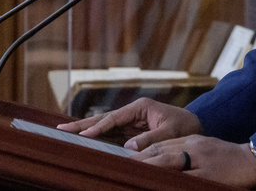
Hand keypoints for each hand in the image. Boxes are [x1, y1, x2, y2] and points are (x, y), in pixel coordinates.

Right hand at [55, 97, 202, 150]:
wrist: (195, 126)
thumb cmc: (185, 126)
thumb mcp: (171, 132)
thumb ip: (150, 139)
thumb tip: (128, 148)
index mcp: (140, 107)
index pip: (113, 118)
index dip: (98, 128)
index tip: (83, 136)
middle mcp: (132, 113)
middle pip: (103, 119)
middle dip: (82, 125)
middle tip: (60, 129)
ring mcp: (130, 122)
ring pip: (104, 127)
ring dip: (86, 131)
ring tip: (66, 134)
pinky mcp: (132, 131)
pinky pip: (111, 135)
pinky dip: (97, 138)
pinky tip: (84, 141)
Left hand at [136, 136, 255, 189]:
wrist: (253, 160)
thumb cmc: (227, 157)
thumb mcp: (204, 148)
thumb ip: (184, 153)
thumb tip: (161, 162)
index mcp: (190, 141)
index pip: (160, 145)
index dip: (141, 151)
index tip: (124, 158)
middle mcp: (192, 147)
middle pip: (160, 151)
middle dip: (139, 158)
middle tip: (119, 165)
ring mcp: (199, 160)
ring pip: (169, 161)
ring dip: (149, 167)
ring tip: (132, 172)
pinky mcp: (208, 174)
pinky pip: (186, 178)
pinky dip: (171, 181)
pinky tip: (158, 185)